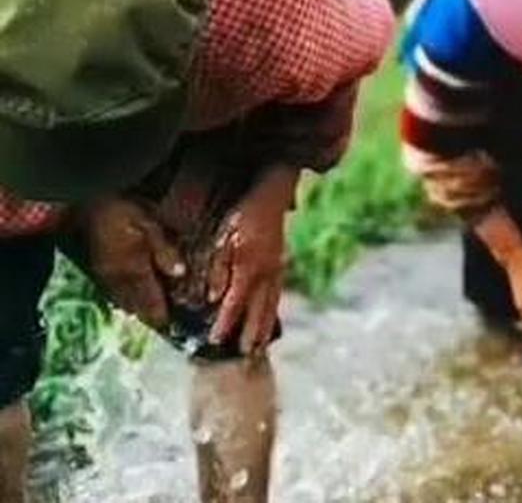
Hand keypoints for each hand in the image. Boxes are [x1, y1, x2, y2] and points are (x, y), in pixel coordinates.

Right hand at [79, 197, 184, 329]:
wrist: (90, 202)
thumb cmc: (124, 210)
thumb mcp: (150, 224)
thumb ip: (164, 250)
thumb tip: (180, 273)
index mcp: (132, 269)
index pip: (149, 299)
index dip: (160, 314)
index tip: (171, 324)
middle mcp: (116, 278)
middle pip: (134, 305)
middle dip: (148, 315)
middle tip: (163, 322)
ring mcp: (104, 275)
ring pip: (122, 301)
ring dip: (136, 308)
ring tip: (149, 312)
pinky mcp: (98, 269)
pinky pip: (112, 292)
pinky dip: (124, 298)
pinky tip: (131, 296)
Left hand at [207, 170, 295, 354]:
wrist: (274, 193)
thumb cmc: (245, 212)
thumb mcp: (225, 236)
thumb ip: (219, 268)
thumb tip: (212, 297)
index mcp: (248, 267)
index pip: (234, 303)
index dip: (225, 323)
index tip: (216, 341)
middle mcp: (266, 272)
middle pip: (258, 309)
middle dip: (252, 333)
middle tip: (246, 356)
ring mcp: (276, 267)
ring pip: (271, 303)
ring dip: (265, 325)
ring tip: (260, 345)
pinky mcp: (281, 261)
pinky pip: (277, 292)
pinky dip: (273, 308)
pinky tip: (269, 315)